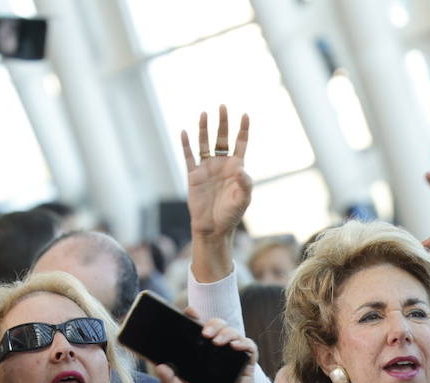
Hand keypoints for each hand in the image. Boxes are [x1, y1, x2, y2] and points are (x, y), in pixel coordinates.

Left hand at [151, 310, 257, 382]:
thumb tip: (159, 367)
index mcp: (202, 351)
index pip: (198, 327)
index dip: (195, 316)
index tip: (190, 312)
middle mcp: (218, 349)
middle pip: (218, 325)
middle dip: (212, 323)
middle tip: (205, 333)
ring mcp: (233, 354)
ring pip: (233, 332)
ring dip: (226, 332)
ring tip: (218, 342)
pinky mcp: (247, 362)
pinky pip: (249, 347)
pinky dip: (244, 343)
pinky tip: (236, 347)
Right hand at [182, 106, 251, 239]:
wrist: (213, 228)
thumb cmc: (231, 215)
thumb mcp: (243, 200)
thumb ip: (245, 184)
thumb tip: (241, 169)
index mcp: (236, 168)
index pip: (240, 144)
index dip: (242, 130)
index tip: (244, 114)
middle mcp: (221, 165)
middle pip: (222, 138)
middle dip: (223, 123)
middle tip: (222, 106)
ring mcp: (206, 168)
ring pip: (205, 143)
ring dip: (204, 129)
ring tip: (204, 114)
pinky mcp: (193, 175)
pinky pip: (189, 157)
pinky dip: (186, 145)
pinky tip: (185, 132)